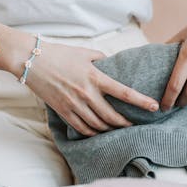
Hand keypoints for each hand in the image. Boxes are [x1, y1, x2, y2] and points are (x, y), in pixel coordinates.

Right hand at [24, 41, 159, 136]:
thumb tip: (113, 65)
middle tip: (135, 125)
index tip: (154, 107)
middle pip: (112, 116)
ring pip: (98, 125)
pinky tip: (99, 132)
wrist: (31, 61)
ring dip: (110, 130)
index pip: (124, 92)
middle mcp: (86, 94)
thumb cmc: (59, 54)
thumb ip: (102, 59)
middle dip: (126, 123)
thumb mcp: (85, 53)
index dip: (141, 101)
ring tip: (118, 130)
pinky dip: (93, 133)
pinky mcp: (63, 111)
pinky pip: (82, 128)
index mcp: (95, 77)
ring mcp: (74, 105)